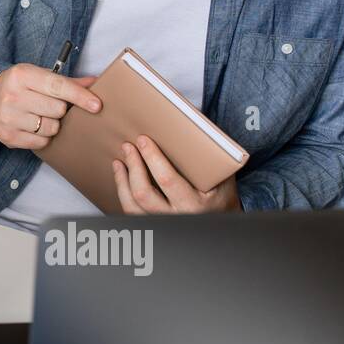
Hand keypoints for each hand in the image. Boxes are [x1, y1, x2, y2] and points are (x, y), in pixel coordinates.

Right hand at [0, 63, 100, 149]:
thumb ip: (66, 81)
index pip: (58, 87)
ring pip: (51, 128)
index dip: (80, 97)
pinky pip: (42, 142)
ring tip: (40, 116)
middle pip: (58, 109)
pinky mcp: (8, 136)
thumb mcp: (39, 76)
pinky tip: (33, 126)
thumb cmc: (20, 86)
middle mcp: (13, 95)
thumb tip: (95, 83)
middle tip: (50, 105)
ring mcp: (9, 117)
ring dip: (53, 124)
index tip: (96, 105)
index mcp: (22, 75)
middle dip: (61, 109)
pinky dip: (43, 137)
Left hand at [111, 135, 240, 212]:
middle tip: (128, 146)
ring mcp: (162, 223)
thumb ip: (207, 154)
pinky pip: (132, 212)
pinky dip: (123, 193)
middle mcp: (177, 217)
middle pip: (144, 193)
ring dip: (122, 180)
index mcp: (194, 204)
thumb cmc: (221, 194)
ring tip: (120, 161)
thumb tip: (188, 118)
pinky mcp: (153, 225)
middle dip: (133, 166)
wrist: (223, 220)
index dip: (152, 158)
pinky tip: (122, 177)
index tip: (143, 140)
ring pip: (132, 206)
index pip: (167, 180)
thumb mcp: (221, 175)